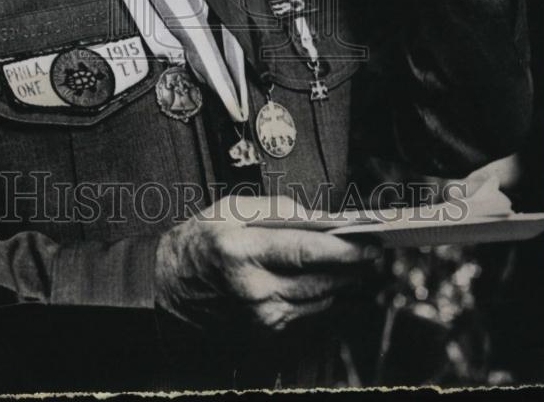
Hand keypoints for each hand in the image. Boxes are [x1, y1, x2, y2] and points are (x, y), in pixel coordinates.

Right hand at [154, 195, 378, 334]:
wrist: (168, 288)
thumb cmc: (199, 242)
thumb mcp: (230, 209)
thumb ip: (277, 210)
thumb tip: (319, 218)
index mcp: (240, 252)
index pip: (305, 251)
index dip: (343, 249)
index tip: (369, 243)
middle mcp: (252, 290)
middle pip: (321, 281)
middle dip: (353, 268)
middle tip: (375, 252)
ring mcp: (259, 318)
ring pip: (320, 301)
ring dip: (344, 285)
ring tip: (358, 266)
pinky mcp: (264, 334)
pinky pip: (308, 315)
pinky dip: (323, 298)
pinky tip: (330, 283)